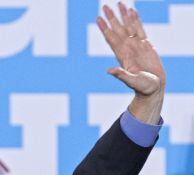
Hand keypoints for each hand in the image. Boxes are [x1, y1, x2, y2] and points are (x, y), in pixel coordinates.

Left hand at [97, 3, 164, 122]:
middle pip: (118, 29)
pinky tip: (133, 12)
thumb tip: (109, 70)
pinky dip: (136, 20)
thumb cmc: (143, 87)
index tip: (98, 18)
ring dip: (123, 16)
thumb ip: (122, 75)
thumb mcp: (132, 81)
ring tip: (119, 4)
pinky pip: (140, 29)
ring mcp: (137, 46)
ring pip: (129, 27)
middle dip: (112, 18)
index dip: (105, 28)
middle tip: (104, 6)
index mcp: (123, 55)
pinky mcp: (146, 45)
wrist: (153, 88)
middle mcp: (128, 49)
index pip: (112, 38)